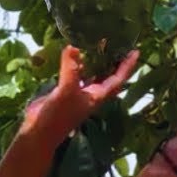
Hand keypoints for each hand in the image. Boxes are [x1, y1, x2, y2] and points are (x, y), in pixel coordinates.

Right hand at [21, 46, 138, 142]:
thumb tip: (73, 47)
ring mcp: (79, 93)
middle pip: (109, 76)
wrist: (40, 132)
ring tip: (101, 45)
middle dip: (116, 62)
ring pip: (93, 75)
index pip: (118, 79)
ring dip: (98, 62)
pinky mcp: (66, 92)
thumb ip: (71, 69)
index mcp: (98, 96)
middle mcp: (92, 94)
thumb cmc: (58, 115)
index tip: (136, 51)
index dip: (127, 66)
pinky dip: (79, 65)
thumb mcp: (66, 91)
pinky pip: (77, 75)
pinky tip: (76, 54)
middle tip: (121, 44)